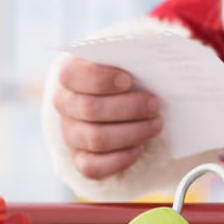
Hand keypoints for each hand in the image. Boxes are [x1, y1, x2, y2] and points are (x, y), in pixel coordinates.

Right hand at [54, 58, 162, 179]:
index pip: (71, 75)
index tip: (128, 80)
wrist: (122, 101)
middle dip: (129, 108)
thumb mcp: (129, 62)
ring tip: (156, 125)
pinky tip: (139, 148)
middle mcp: (65, 104)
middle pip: (90, 109)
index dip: (100, 79)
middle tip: (155, 105)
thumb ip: (134, 56)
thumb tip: (158, 61)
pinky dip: (120, 159)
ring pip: (95, 139)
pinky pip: (92, 167)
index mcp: (71, 75)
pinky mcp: (80, 159)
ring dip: (132, 132)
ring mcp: (71, 133)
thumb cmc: (128, 78)